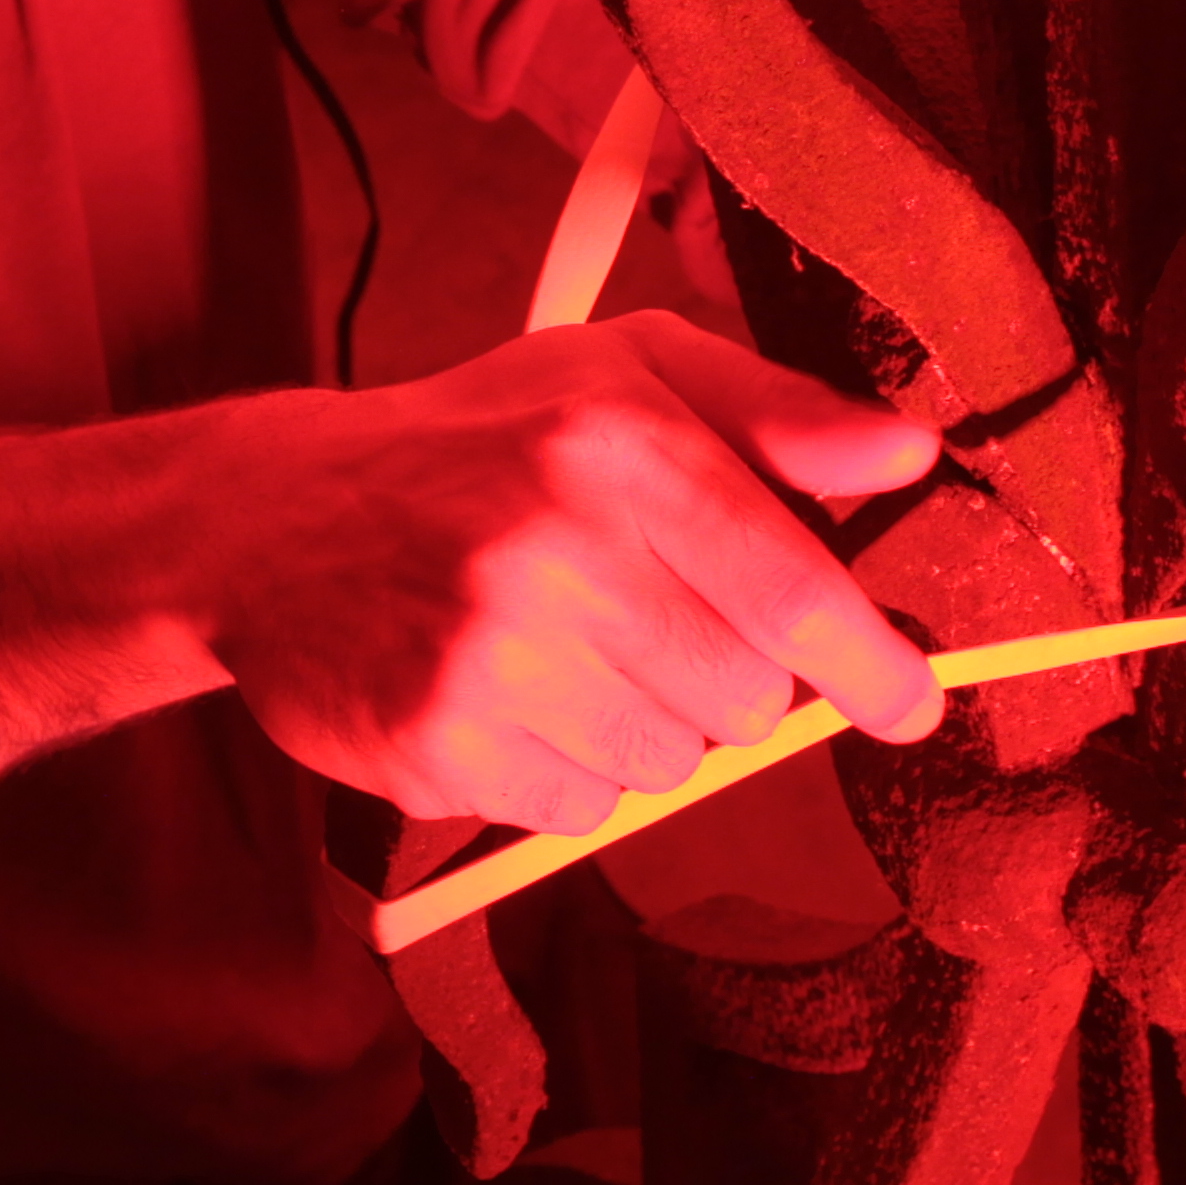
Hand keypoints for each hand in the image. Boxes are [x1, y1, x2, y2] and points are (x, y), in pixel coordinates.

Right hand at [205, 316, 944, 836]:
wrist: (275, 521)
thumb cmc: (483, 439)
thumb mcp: (629, 374)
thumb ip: (777, 413)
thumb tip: (909, 455)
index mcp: (620, 445)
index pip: (794, 592)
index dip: (872, 664)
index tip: (910, 703)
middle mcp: (557, 550)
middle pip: (745, 698)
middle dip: (728, 675)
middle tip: (654, 619)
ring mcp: (490, 659)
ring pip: (670, 766)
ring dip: (647, 726)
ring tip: (570, 650)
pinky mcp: (437, 746)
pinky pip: (580, 810)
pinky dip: (568, 772)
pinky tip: (513, 699)